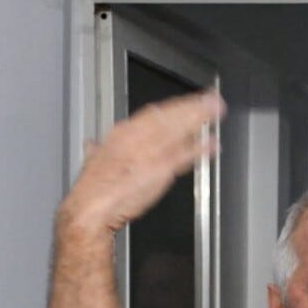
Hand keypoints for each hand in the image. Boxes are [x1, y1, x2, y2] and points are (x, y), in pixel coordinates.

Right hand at [60, 90, 224, 234]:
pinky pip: (183, 156)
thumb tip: (92, 145)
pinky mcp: (159, 170)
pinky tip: (213, 145)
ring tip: (217, 111)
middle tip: (212, 99)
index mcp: (121, 134)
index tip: (189, 101)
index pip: (153, 113)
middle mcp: (137, 137)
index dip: (174, 106)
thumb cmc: (92, 190)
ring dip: (200, 118)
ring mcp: (150, 152)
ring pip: (178, 130)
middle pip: (170, 116)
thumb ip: (96, 151)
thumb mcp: (92, 162)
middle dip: (192, 106)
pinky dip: (200, 149)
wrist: (90, 208)